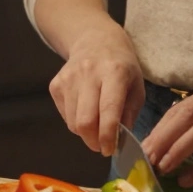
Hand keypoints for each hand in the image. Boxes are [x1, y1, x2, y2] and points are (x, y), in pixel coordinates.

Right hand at [48, 28, 144, 156]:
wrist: (96, 41)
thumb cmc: (122, 67)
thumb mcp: (136, 88)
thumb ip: (129, 115)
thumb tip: (118, 141)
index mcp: (114, 72)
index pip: (108, 110)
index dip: (108, 135)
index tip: (110, 150)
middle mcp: (88, 73)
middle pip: (85, 120)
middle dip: (93, 141)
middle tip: (102, 146)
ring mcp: (69, 77)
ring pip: (72, 122)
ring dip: (85, 133)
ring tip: (96, 126)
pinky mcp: (56, 84)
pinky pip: (64, 115)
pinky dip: (75, 122)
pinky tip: (85, 111)